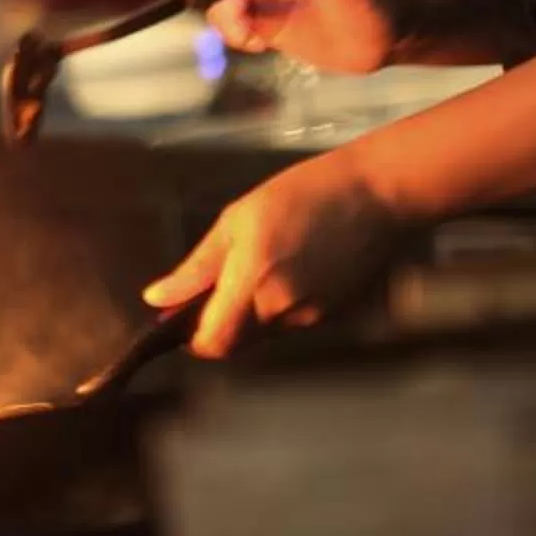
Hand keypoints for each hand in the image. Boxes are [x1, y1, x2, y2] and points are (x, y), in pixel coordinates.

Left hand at [142, 151, 402, 356]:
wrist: (379, 194)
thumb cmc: (304, 193)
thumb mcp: (238, 218)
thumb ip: (198, 266)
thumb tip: (156, 299)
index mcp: (253, 281)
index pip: (212, 342)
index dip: (191, 337)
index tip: (184, 315)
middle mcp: (282, 309)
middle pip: (235, 342)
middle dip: (219, 322)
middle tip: (221, 281)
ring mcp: (311, 317)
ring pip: (263, 333)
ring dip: (251, 313)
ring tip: (266, 261)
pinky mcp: (333, 316)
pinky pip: (292, 323)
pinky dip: (281, 306)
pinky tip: (295, 266)